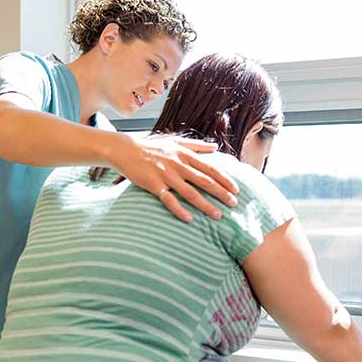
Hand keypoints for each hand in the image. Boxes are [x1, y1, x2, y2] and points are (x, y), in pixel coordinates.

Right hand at [109, 135, 238, 221]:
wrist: (125, 150)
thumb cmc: (152, 146)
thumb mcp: (175, 142)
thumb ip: (197, 145)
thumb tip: (215, 146)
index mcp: (185, 155)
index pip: (210, 168)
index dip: (224, 179)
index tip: (236, 189)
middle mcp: (178, 165)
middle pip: (204, 181)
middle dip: (221, 193)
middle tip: (234, 204)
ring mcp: (166, 175)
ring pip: (190, 192)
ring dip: (205, 205)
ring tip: (218, 215)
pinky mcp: (153, 185)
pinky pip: (168, 200)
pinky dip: (179, 210)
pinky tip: (190, 219)